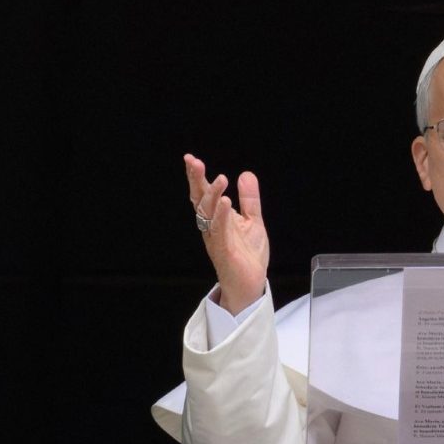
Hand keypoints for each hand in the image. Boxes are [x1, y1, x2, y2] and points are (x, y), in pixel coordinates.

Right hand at [185, 153, 269, 314]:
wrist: (250, 285)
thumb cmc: (247, 255)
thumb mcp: (253, 221)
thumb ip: (249, 200)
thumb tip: (246, 174)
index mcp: (216, 219)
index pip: (203, 194)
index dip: (197, 177)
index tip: (191, 159)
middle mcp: (211, 227)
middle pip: (200, 201)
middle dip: (196, 181)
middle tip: (194, 162)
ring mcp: (216, 239)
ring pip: (208, 214)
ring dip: (213, 195)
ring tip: (220, 179)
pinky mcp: (224, 251)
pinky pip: (220, 231)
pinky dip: (222, 216)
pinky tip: (227, 202)